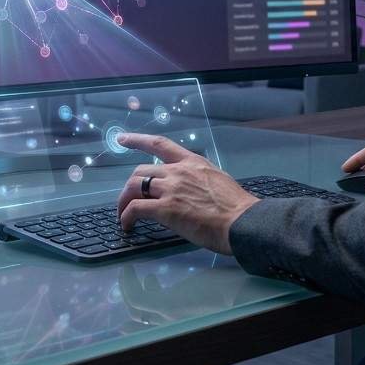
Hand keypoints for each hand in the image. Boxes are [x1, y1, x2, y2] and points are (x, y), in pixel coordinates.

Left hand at [114, 133, 258, 254]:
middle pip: (140, 171)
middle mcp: (178, 171)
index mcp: (192, 162)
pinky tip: (128, 225)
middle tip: (127, 200)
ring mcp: (171, 189)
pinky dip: (126, 217)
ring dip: (123, 202)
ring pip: (133, 187)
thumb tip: (192, 189)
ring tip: (123, 216)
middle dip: (129, 187)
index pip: (159, 144)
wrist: (241, 222)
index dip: (138, 140)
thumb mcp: (217, 180)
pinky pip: (135, 209)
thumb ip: (199, 179)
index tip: (122, 139)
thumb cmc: (236, 207)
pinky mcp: (166, 208)